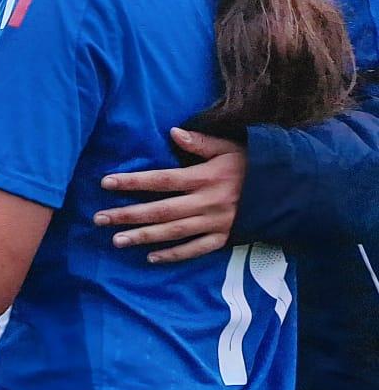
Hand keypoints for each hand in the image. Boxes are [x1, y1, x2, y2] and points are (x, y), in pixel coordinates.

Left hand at [96, 127, 245, 262]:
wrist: (290, 190)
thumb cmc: (254, 165)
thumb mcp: (230, 147)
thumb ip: (200, 142)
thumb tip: (173, 132)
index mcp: (205, 178)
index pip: (162, 180)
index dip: (133, 182)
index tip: (106, 183)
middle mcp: (207, 202)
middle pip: (161, 210)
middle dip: (128, 215)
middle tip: (99, 219)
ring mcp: (216, 222)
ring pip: (174, 232)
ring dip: (144, 237)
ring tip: (117, 241)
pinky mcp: (226, 237)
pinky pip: (197, 249)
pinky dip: (175, 255)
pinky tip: (152, 258)